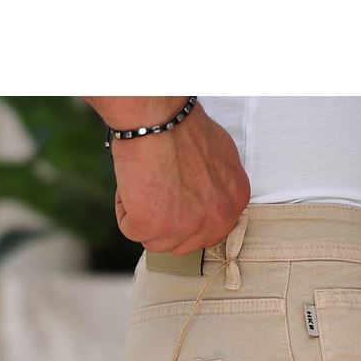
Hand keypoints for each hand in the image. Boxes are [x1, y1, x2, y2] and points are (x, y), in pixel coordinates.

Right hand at [106, 104, 249, 254]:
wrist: (158, 116)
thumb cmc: (183, 125)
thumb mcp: (220, 155)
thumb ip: (218, 185)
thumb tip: (206, 199)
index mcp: (235, 201)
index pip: (209, 232)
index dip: (186, 217)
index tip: (175, 199)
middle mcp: (216, 219)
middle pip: (183, 244)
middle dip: (165, 222)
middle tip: (157, 188)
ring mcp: (186, 227)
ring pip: (156, 241)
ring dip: (144, 215)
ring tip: (147, 180)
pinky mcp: (153, 228)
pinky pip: (130, 229)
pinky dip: (125, 208)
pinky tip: (134, 181)